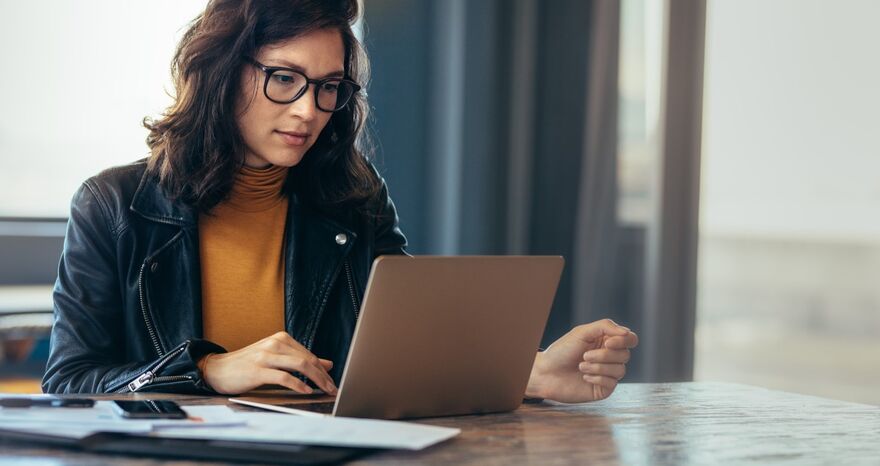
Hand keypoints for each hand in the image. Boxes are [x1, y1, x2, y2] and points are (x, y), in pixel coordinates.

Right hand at [200, 331, 336, 395]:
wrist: (217, 369)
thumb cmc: (247, 365)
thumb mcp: (276, 358)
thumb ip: (299, 359)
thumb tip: (327, 364)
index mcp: (281, 339)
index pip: (309, 354)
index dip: (323, 370)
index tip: (332, 382)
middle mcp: (275, 344)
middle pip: (308, 359)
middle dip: (324, 376)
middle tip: (333, 388)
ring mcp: (266, 356)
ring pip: (300, 365)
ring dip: (316, 379)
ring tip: (324, 390)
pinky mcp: (257, 370)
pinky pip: (284, 377)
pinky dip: (298, 385)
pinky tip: (306, 391)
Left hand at [525, 319, 637, 402]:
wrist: (546, 372)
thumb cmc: (562, 351)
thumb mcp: (582, 332)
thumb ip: (605, 327)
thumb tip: (627, 332)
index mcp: (606, 341)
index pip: (630, 339)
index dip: (623, 341)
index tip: (608, 343)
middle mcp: (610, 357)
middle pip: (625, 355)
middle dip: (604, 355)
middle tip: (584, 355)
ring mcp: (608, 373)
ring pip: (620, 370)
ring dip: (598, 367)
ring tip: (581, 366)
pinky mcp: (603, 388)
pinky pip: (612, 383)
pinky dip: (597, 378)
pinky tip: (584, 376)